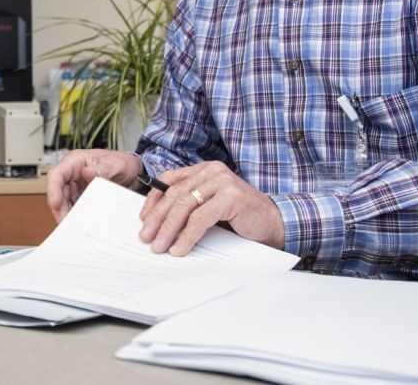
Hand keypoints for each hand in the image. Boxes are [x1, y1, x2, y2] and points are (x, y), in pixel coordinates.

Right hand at [46, 149, 143, 221]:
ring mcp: (76, 186)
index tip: (56, 203)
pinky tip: (79, 225)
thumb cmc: (121, 162)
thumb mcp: (115, 164)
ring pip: (63, 202)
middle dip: (59, 208)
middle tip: (64, 223)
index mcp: (75, 161)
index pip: (57, 174)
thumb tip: (86, 172)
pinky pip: (74, 207)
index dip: (53, 189)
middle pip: (57, 192)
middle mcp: (72, 174)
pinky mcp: (81, 196)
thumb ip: (102, 169)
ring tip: (71, 228)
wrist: (134, 172)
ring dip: (66, 214)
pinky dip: (75, 216)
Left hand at [138, 162, 283, 255]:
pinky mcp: (230, 197)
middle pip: (174, 194)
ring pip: (184, 206)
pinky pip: (200, 219)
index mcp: (204, 170)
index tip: (143, 219)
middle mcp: (212, 171)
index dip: (153, 200)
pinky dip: (187, 236)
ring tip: (159, 246)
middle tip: (146, 237)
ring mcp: (222, 182)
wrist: (274, 223)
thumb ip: (190, 205)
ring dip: (168, 229)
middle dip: (157, 218)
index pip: (170, 181)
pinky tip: (180, 248)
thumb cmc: (240, 217)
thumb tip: (157, 222)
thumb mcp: (210, 206)